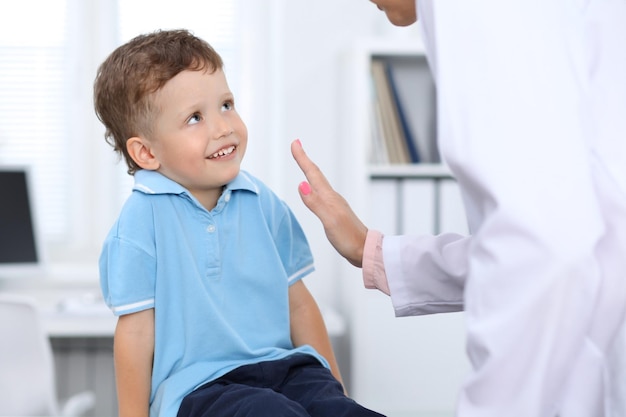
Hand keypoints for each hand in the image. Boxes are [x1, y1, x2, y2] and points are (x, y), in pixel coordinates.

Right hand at [290, 139, 367, 267]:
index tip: (295, 143)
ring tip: (303, 164)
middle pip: (315, 175)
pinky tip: (314, 190)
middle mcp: (332, 198)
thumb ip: (315, 203)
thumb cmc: (349, 238)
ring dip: (309, 172)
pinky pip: (320, 195)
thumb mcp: (330, 221)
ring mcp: (334, 205)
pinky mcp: (334, 214)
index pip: (313, 174)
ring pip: (318, 183)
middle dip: (304, 160)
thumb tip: (301, 184)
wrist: (365, 251)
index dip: (302, 158)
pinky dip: (314, 187)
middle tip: (296, 146)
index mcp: (329, 198)